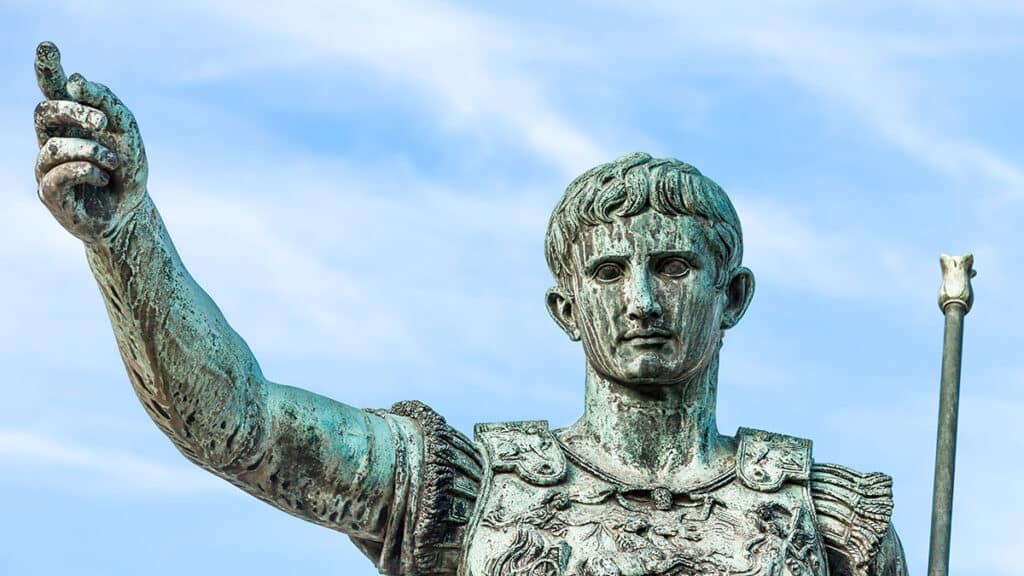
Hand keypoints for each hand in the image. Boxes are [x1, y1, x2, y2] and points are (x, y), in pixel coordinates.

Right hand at [34, 41, 148, 242]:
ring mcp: (46, 165)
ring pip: (54, 145)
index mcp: (71, 119)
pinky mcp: (48, 191)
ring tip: (113, 164)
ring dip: (93, 152)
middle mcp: (53, 138)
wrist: (130, 212)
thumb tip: (75, 82)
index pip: (53, 88)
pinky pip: (61, 173)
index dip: (48, 67)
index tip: (49, 47)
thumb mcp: (125, 132)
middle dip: (73, 112)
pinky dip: (88, 172)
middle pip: (45, 109)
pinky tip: (101, 180)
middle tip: (102, 121)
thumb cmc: (126, 169)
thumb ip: (106, 103)